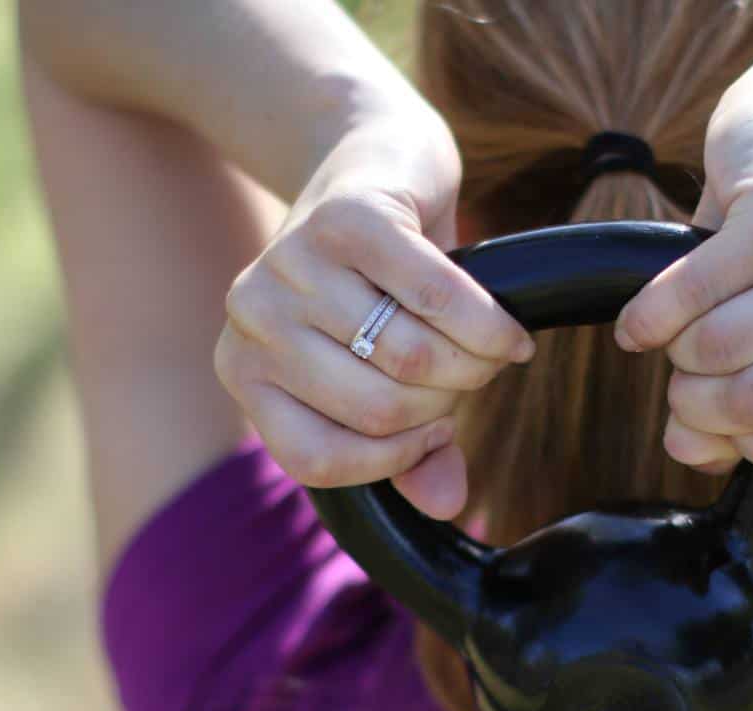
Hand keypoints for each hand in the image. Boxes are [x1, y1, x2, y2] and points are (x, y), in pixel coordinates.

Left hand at [214, 115, 532, 519]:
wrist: (378, 164)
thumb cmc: (382, 291)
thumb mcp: (387, 378)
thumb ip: (409, 452)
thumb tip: (449, 504)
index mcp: (244, 371)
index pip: (318, 459)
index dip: (393, 460)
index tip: (435, 433)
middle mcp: (252, 319)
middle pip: (376, 410)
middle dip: (446, 403)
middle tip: (472, 377)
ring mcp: (293, 265)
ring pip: (412, 358)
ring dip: (474, 363)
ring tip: (489, 349)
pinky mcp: (350, 219)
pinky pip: (438, 299)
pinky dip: (489, 325)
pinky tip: (509, 333)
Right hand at [616, 67, 752, 481]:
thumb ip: (739, 416)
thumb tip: (686, 449)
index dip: (747, 449)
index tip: (719, 422)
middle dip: (696, 401)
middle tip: (681, 378)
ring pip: (721, 349)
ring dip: (675, 351)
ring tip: (676, 332)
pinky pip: (692, 294)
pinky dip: (649, 315)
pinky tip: (638, 320)